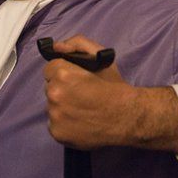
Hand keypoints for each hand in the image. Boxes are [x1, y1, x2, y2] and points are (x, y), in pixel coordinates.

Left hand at [43, 34, 134, 149]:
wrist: (127, 117)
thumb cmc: (114, 86)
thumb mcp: (100, 57)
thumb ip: (77, 44)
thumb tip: (57, 47)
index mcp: (63, 74)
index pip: (50, 69)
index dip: (63, 72)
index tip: (74, 79)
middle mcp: (54, 94)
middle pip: (50, 88)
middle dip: (62, 89)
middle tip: (80, 95)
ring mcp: (54, 116)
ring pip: (52, 107)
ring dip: (62, 107)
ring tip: (81, 110)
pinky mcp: (56, 133)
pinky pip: (54, 124)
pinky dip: (64, 124)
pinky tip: (79, 122)